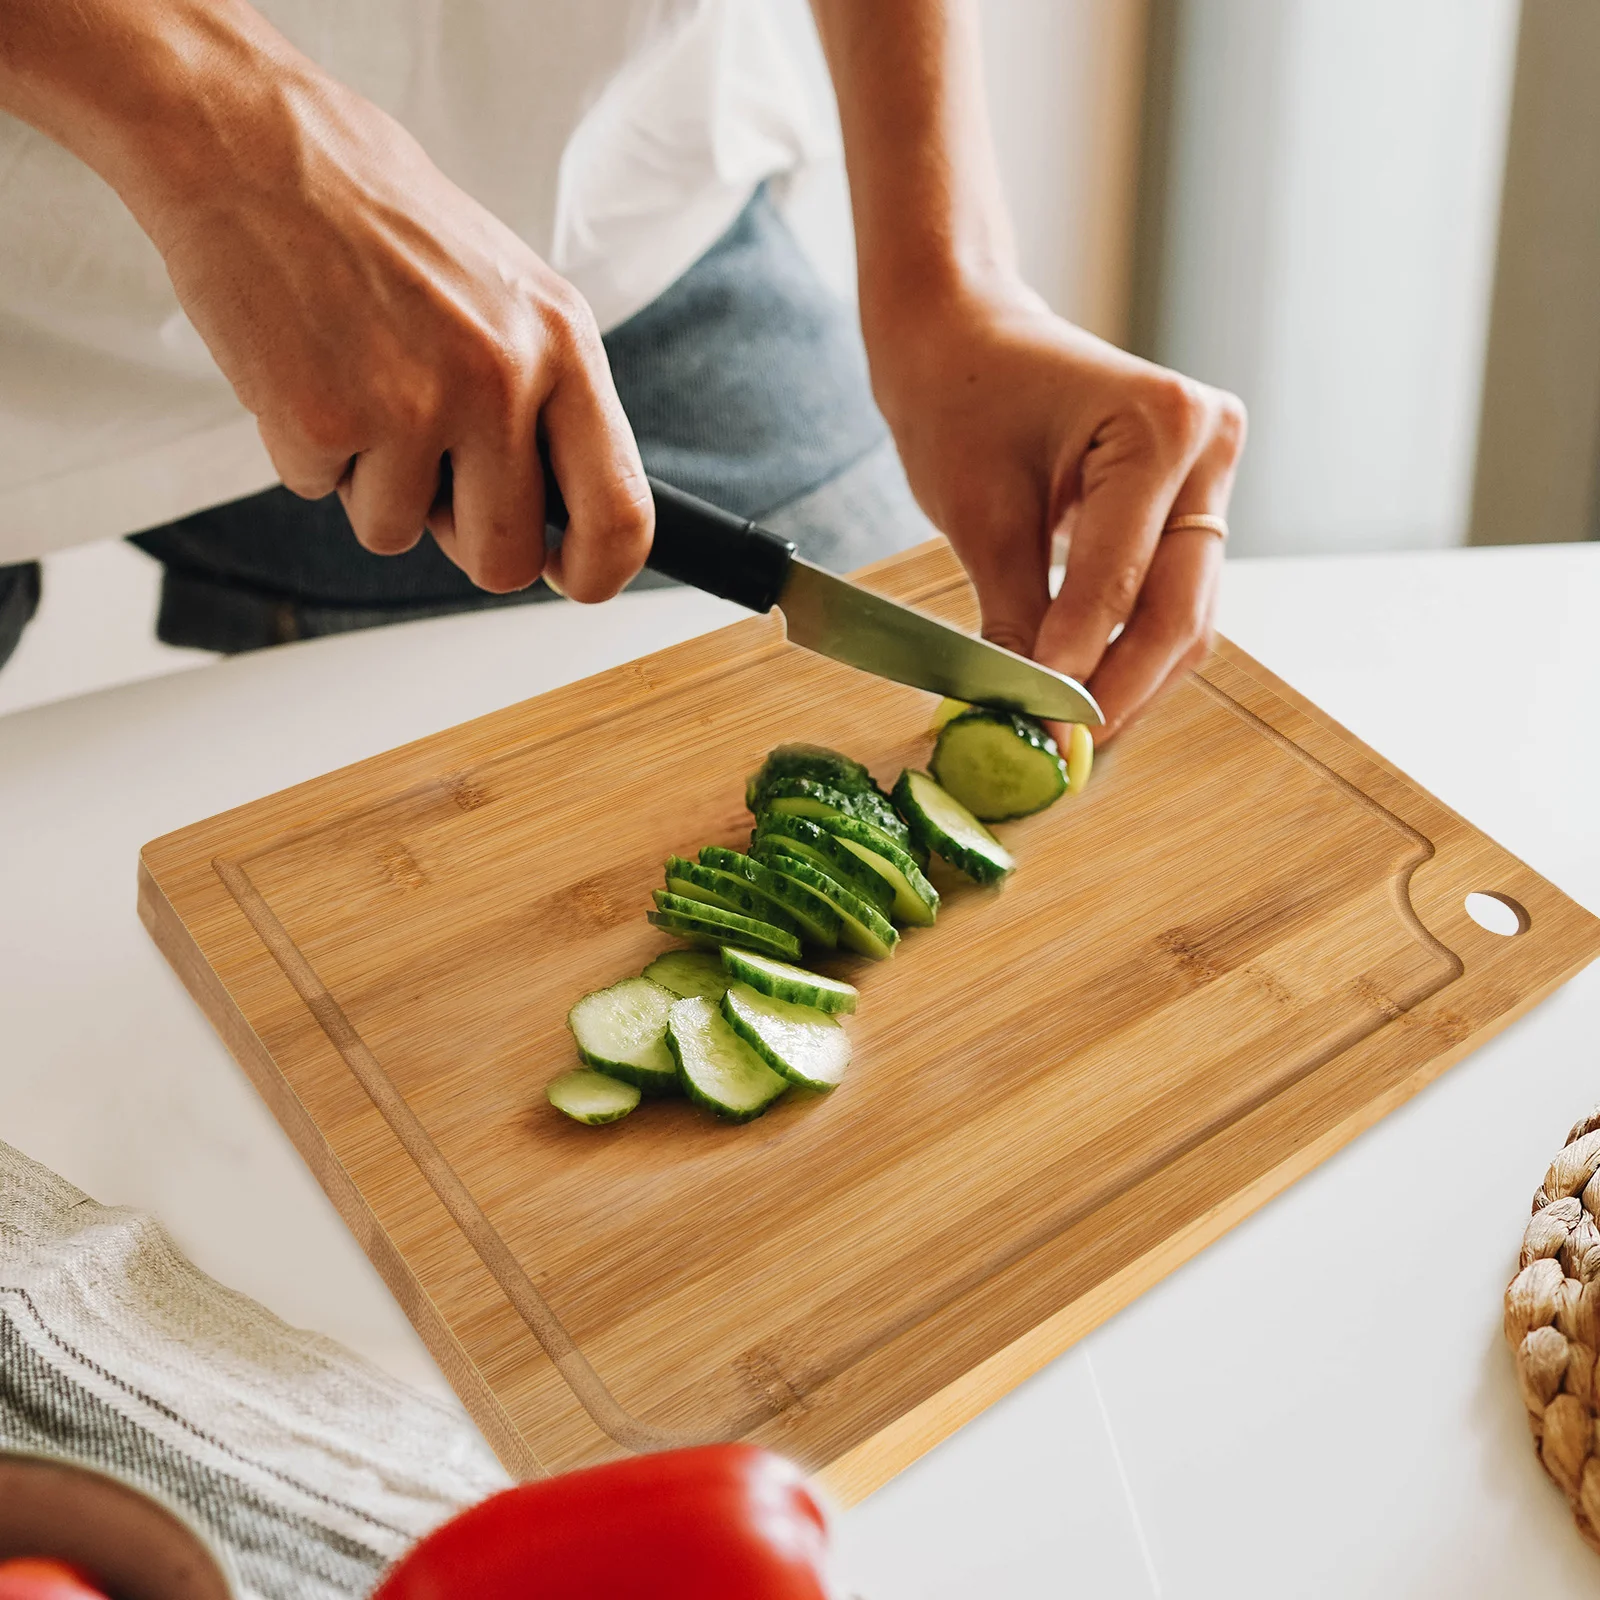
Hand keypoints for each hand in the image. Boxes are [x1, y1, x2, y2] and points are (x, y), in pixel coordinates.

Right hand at [107, 7, 652, 597]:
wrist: (260, 150)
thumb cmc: (386, 225)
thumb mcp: (510, 298)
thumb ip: (547, 405)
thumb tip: (558, 527)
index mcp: (562, 346)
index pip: (620, 511)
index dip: (598, 571)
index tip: (571, 579)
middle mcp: (500, 379)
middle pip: (503, 557)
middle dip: (463, 541)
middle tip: (430, 475)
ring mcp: (412, 404)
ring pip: (400, 533)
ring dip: (373, 484)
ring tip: (359, 383)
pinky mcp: (323, 420)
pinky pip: (323, 495)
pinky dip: (310, 452)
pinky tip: (309, 369)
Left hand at [866, 280, 1245, 744]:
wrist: (961, 331)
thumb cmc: (959, 397)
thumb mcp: (979, 516)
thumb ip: (1016, 620)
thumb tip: (1026, 715)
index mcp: (1161, 425)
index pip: (1121, 583)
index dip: (1079, 670)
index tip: (1044, 736)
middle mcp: (1209, 443)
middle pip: (1178, 609)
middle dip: (1120, 690)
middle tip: (1067, 754)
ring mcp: (1212, 472)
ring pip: (1185, 613)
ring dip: (1131, 680)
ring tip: (1072, 736)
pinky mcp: (1193, 499)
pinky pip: (1171, 594)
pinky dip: (1130, 647)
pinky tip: (1086, 692)